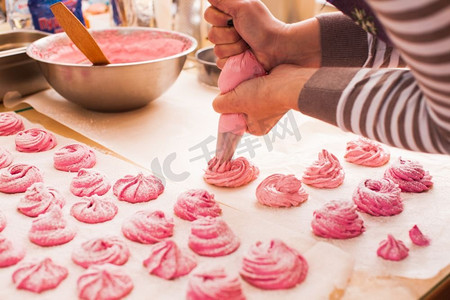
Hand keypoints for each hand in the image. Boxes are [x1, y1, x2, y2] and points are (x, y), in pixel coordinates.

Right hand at [205, 0, 320, 69]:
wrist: (276, 48)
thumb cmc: (262, 25)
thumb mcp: (243, 7)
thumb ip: (224, 0)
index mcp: (228, 16)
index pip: (208, 15)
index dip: (218, 18)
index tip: (232, 18)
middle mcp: (226, 31)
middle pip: (211, 34)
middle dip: (229, 35)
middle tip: (243, 33)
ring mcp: (228, 47)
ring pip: (216, 50)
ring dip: (234, 47)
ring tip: (247, 45)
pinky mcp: (231, 62)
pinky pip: (221, 63)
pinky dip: (234, 59)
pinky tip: (245, 56)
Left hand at [212, 65, 317, 134]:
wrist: (290, 82)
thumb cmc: (263, 96)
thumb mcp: (234, 102)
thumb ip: (220, 105)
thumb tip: (217, 103)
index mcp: (255, 127)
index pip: (233, 119)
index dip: (228, 108)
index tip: (229, 98)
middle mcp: (263, 118)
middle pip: (240, 105)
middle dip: (236, 95)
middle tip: (239, 87)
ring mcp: (269, 103)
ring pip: (247, 93)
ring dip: (245, 85)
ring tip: (246, 79)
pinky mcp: (274, 89)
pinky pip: (257, 84)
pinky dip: (254, 78)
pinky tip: (254, 74)